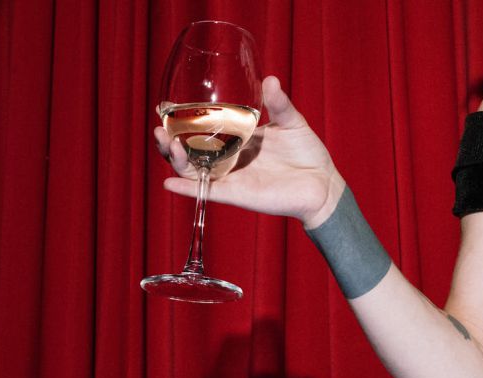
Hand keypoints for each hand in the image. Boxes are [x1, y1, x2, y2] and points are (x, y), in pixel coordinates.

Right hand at [156, 76, 345, 227]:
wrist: (323, 184)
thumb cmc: (308, 153)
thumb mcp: (292, 122)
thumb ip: (278, 104)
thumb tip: (269, 79)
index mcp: (238, 138)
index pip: (204, 130)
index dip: (183, 123)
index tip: (166, 110)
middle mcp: (229, 158)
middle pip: (190, 151)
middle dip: (169, 141)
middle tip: (158, 128)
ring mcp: (230, 176)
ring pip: (194, 170)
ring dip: (176, 160)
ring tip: (166, 143)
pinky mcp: (236, 194)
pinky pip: (208, 191)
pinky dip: (188, 189)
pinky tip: (169, 183)